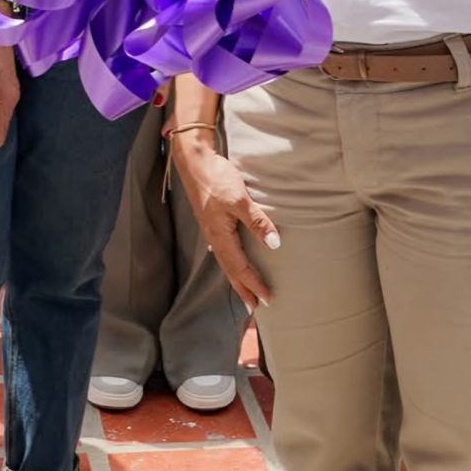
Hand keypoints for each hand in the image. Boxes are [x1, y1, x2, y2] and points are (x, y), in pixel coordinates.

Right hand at [171, 131, 278, 307]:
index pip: (240, 268)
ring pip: (227, 263)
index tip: (267, 300)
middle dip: (244, 290)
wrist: (195, 163)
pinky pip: (224, 251)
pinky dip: (233, 264)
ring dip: (238, 279)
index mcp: (221, 236)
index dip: (254, 285)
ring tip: (247, 291)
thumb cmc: (216, 178)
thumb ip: (257, 221)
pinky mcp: (213, 223)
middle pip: (230, 271)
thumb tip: (274, 244)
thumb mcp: (239, 199)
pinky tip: (235, 262)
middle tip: (256, 308)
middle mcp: (215, 238)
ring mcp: (213, 231)